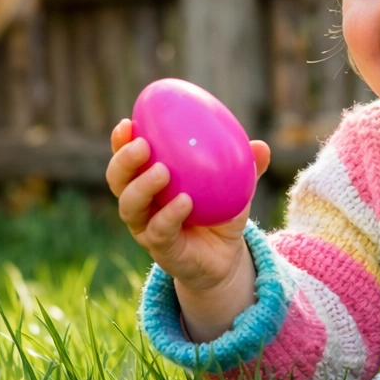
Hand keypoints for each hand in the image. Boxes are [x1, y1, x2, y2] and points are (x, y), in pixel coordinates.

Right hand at [106, 118, 269, 340]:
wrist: (224, 257)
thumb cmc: (220, 212)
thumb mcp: (235, 187)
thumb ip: (245, 167)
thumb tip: (261, 147)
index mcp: (150, 179)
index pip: (127, 157)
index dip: (121, 141)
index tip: (129, 122)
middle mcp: (141, 203)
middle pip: (118, 180)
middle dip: (124, 160)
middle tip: (143, 145)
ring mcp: (147, 227)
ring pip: (130, 206)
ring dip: (142, 187)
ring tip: (162, 171)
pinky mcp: (160, 248)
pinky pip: (158, 230)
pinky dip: (169, 214)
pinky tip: (184, 201)